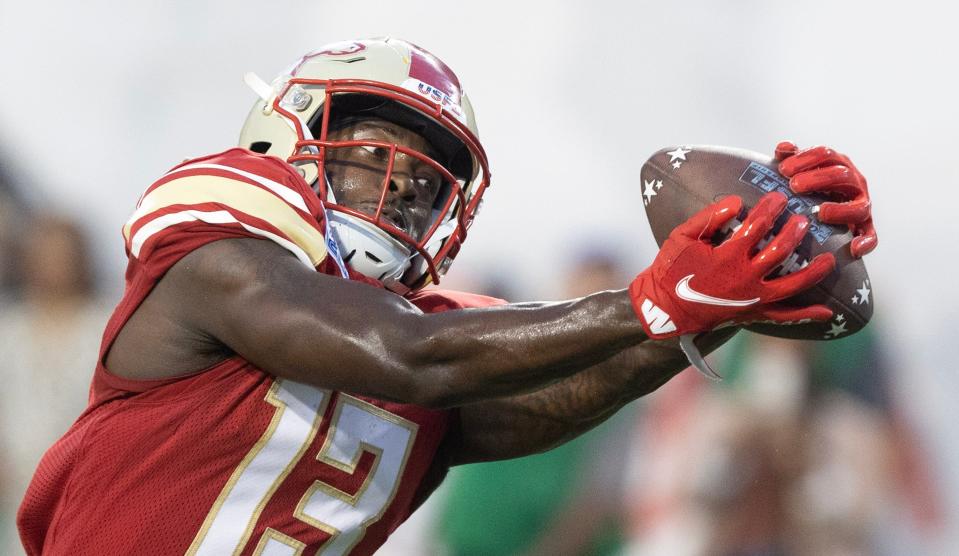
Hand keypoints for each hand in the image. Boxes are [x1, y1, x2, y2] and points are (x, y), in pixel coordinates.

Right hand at [629, 192, 834, 338]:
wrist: (664, 307)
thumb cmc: (671, 269)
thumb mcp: (681, 237)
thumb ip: (709, 217)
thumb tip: (736, 201)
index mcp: (728, 255)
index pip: (758, 225)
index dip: (771, 208)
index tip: (779, 197)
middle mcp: (745, 277)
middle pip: (780, 251)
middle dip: (794, 231)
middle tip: (802, 219)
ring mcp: (752, 298)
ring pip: (792, 284)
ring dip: (814, 271)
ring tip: (829, 259)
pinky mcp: (753, 313)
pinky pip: (784, 316)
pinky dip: (806, 314)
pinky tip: (827, 310)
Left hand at [775, 141, 876, 256]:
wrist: (824, 214)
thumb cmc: (809, 189)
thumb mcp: (800, 171)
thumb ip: (792, 158)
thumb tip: (783, 148)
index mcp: (838, 164)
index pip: (825, 154)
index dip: (805, 159)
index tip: (783, 169)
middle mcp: (853, 182)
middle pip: (842, 175)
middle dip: (818, 178)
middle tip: (794, 186)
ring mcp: (862, 204)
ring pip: (859, 206)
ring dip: (840, 210)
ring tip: (820, 212)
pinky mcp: (865, 227)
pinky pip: (870, 236)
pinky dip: (865, 242)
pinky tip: (853, 248)